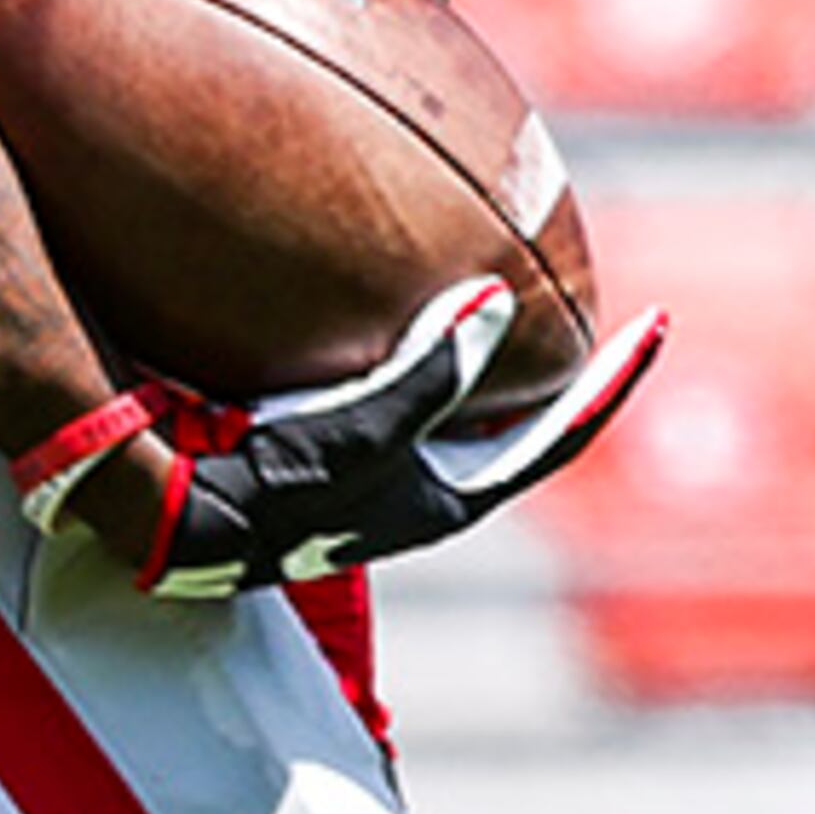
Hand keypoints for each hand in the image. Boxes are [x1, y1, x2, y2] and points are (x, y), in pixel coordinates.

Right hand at [130, 284, 667, 596]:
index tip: (655, 328)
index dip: (603, 391)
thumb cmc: (253, 490)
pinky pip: (392, 379)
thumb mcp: (349, 441)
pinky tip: (393, 291)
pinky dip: (418, 341)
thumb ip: (422, 383)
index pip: (543, 443)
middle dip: (558, 374)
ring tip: (515, 293)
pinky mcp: (317, 441)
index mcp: (433, 499)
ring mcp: (364, 471)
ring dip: (489, 358)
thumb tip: (495, 305)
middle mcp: (408, 489)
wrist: (159, 522)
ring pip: (454, 407)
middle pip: (511, 424)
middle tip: (610, 311)